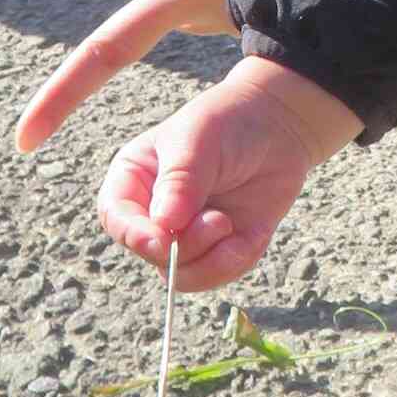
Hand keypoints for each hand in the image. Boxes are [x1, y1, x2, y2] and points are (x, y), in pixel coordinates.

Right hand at [96, 55, 359, 287]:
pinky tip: (255, 233)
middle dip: (187, 246)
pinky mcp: (220, 247)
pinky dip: (238, 261)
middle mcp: (154, 211)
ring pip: (184, 275)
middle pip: (152, 253)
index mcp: (135, 179)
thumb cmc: (231, 122)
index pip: (116, 217)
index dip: (135, 235)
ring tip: (233, 227)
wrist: (280, 124)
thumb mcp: (200, 140)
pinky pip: (219, 274)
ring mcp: (187, 232)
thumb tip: (165, 223)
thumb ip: (181, 181)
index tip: (163, 240)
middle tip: (220, 221)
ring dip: (212, 261)